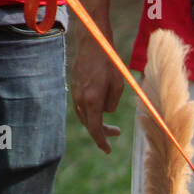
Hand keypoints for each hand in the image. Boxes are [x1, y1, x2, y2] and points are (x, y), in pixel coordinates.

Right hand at [69, 19, 124, 153]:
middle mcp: (81, 99)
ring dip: (97, 122)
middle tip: (117, 133)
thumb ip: (112, 103)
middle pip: (89, 124)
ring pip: (85, 116)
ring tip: (110, 125)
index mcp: (92, 100)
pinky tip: (101, 109)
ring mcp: (76, 93)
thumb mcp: (118, 85)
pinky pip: (82, 106)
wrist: (92, 43)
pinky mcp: (75, 87)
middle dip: (102, 132)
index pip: (95, 129)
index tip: (108, 150)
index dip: (101, 141)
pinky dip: (91, 112)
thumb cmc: (109, 62)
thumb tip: (106, 112)